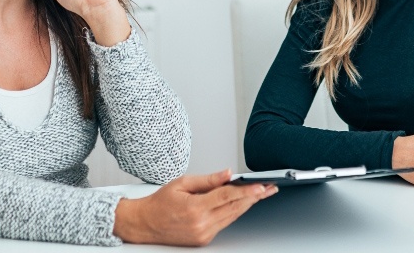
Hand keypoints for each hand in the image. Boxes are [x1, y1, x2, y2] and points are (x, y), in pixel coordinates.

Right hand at [114, 169, 277, 245]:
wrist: (144, 224)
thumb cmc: (160, 202)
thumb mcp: (183, 183)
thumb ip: (209, 180)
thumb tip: (228, 174)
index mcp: (195, 208)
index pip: (228, 197)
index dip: (247, 191)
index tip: (261, 186)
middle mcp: (201, 224)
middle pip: (235, 208)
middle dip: (254, 197)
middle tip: (269, 188)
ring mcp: (203, 234)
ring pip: (232, 216)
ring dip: (247, 204)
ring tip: (261, 193)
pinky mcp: (204, 239)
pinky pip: (224, 223)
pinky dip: (234, 212)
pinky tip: (242, 203)